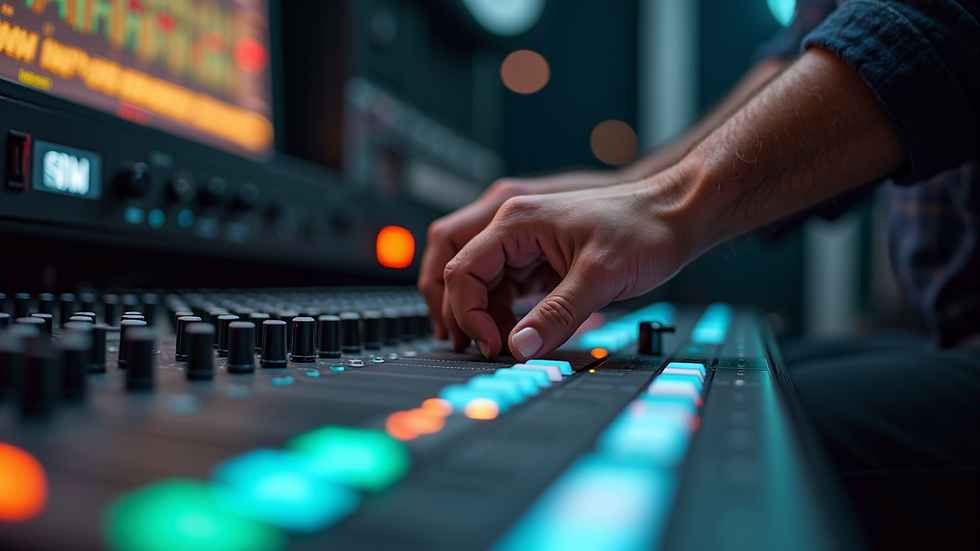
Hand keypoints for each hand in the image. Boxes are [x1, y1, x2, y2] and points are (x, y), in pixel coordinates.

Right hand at [441, 170, 698, 359]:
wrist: (678, 214)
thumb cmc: (644, 228)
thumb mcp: (600, 277)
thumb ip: (556, 316)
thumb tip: (519, 350)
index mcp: (516, 221)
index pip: (462, 269)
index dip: (468, 313)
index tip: (491, 346)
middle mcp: (513, 227)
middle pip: (458, 271)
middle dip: (460, 313)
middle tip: (479, 350)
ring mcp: (525, 243)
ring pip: (480, 283)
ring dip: (482, 316)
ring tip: (502, 347)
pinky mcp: (540, 258)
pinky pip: (506, 287)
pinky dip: (505, 313)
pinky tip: (520, 334)